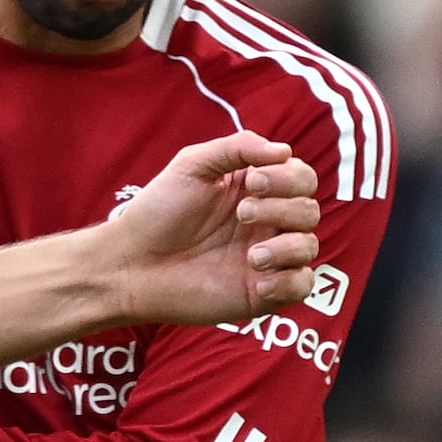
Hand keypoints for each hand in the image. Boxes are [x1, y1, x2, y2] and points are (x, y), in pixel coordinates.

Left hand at [95, 132, 322, 325]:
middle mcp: (266, 223)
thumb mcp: (193, 165)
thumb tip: (284, 151)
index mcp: (255, 191)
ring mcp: (267, 258)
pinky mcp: (261, 293)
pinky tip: (259, 280)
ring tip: (251, 255)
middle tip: (240, 214)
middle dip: (281, 209)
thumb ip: (238, 148)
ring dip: (287, 246)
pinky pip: (302, 285)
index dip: (287, 177)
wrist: (132, 264)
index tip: (252, 183)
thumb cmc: (158, 212)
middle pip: (309, 209)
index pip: (301, 177)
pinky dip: (290, 281)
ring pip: (309, 246)